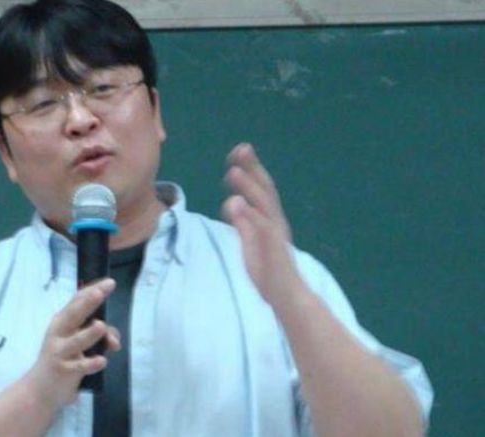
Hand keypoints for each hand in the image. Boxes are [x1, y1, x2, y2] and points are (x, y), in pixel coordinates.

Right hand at [26, 278, 120, 409]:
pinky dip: (91, 363)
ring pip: (77, 341)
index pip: (76, 301)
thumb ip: (97, 337)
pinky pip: (80, 366)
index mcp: (62, 322)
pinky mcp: (64, 370)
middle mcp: (59, 333)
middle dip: (88, 303)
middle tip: (100, 293)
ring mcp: (60, 352)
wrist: (39, 389)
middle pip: (74, 315)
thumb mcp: (74, 343)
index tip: (108, 283)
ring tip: (101, 326)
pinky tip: (102, 360)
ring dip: (89, 334)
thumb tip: (114, 340)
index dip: (92, 291)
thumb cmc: (61, 359)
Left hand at [222, 143, 301, 307]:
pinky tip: (236, 203)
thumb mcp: (249, 242)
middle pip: (265, 189)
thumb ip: (242, 223)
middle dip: (253, 168)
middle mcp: (275, 221)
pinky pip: (262, 229)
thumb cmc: (268, 272)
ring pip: (264, 205)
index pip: (260, 189)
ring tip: (234, 171)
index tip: (237, 152)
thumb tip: (232, 202)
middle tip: (240, 148)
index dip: (250, 169)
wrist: (286, 297)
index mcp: (269, 219)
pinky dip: (250, 214)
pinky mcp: (274, 248)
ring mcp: (276, 234)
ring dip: (249, 186)